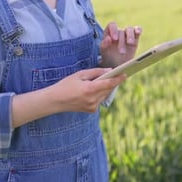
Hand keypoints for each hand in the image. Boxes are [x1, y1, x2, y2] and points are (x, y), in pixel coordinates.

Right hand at [11, 68, 125, 127]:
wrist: (55, 101)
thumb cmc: (66, 85)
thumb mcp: (80, 75)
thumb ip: (95, 72)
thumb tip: (109, 71)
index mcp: (89, 89)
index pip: (108, 84)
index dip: (118, 79)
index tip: (125, 74)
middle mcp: (93, 100)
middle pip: (108, 89)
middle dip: (112, 82)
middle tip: (117, 74)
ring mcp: (92, 107)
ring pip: (105, 95)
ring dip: (106, 88)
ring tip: (106, 80)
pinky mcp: (91, 110)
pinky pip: (100, 100)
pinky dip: (99, 94)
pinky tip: (94, 89)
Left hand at [100, 22, 141, 67]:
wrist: (116, 65)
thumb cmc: (108, 57)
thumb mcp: (104, 52)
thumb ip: (104, 45)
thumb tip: (108, 38)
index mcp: (109, 32)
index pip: (112, 25)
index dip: (113, 30)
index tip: (114, 39)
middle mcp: (118, 32)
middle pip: (121, 31)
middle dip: (121, 42)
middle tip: (121, 52)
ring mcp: (127, 34)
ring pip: (129, 30)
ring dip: (130, 36)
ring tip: (130, 44)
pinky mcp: (135, 38)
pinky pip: (137, 31)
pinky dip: (138, 30)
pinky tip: (138, 32)